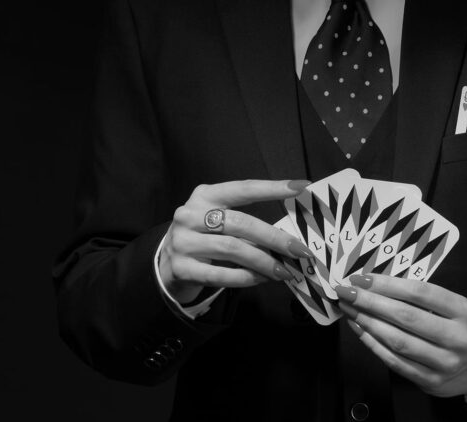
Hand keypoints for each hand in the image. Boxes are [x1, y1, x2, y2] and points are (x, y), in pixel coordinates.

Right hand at [159, 179, 315, 302]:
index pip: (242, 189)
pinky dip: (245, 278)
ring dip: (264, 262)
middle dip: (274, 238)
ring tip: (284, 271)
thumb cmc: (202, 237)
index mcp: (204, 196)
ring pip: (233, 249)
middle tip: (299, 250)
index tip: (299, 187)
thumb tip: (287, 238)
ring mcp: (183, 242)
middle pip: (241, 223)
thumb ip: (245, 223)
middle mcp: (190, 215)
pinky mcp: (182, 268)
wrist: (166, 262)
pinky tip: (260, 279)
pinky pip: (221, 274)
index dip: (271, 188)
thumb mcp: (216, 220)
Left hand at [335, 274, 466, 397]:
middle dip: (370, 302)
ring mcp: (445, 363)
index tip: (360, 278)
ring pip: (398, 340)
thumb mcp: (449, 306)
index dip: (386, 284)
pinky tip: (358, 329)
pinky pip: (395, 361)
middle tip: (346, 292)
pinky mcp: (431, 381)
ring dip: (367, 322)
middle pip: (406, 316)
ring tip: (348, 309)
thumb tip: (371, 284)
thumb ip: (416, 296)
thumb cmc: (455, 328)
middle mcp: (457, 337)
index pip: (419, 292)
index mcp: (462, 310)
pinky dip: (372, 343)